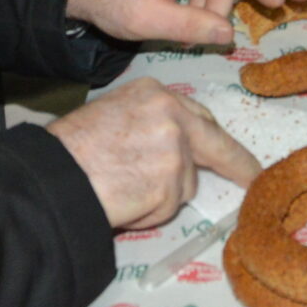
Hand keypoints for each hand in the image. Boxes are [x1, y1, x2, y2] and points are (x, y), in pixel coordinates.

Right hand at [50, 79, 260, 229]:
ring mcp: (175, 148)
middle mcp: (171, 114)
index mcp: (155, 93)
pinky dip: (148, 213)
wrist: (54, 175)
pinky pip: (168, 208)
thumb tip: (177, 149)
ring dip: (162, 196)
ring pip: (186, 183)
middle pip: (216, 142)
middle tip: (252, 177)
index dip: (210, 138)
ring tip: (123, 190)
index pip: (197, 116)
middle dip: (237, 163)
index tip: (227, 150)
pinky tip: (123, 202)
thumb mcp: (115, 116)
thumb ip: (150, 125)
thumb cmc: (72, 150)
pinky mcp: (171, 182)